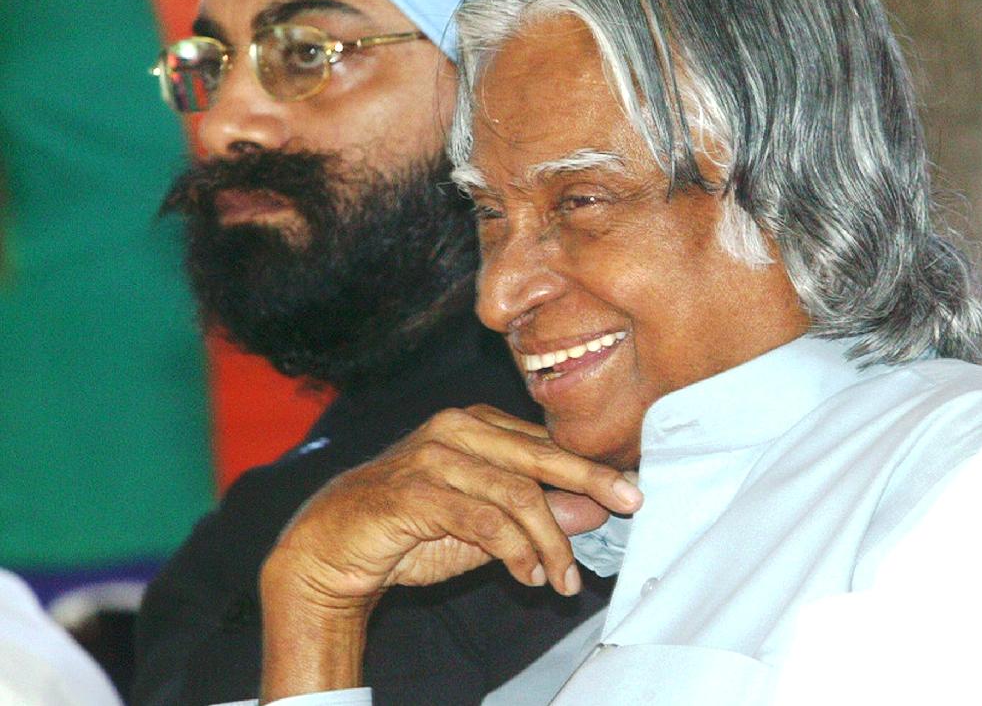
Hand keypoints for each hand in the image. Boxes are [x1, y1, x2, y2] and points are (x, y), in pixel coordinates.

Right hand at [258, 404, 641, 699]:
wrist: (330, 547)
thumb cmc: (408, 529)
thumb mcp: (484, 524)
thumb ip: (535, 513)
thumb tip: (594, 510)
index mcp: (473, 424)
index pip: (544, 442)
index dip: (588, 467)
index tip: (628, 489)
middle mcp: (455, 429)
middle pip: (539, 456)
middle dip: (589, 481)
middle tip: (630, 503)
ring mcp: (433, 456)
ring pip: (516, 493)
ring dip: (549, 542)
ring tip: (562, 579)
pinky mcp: (414, 491)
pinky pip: (483, 520)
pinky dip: (514, 551)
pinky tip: (527, 575)